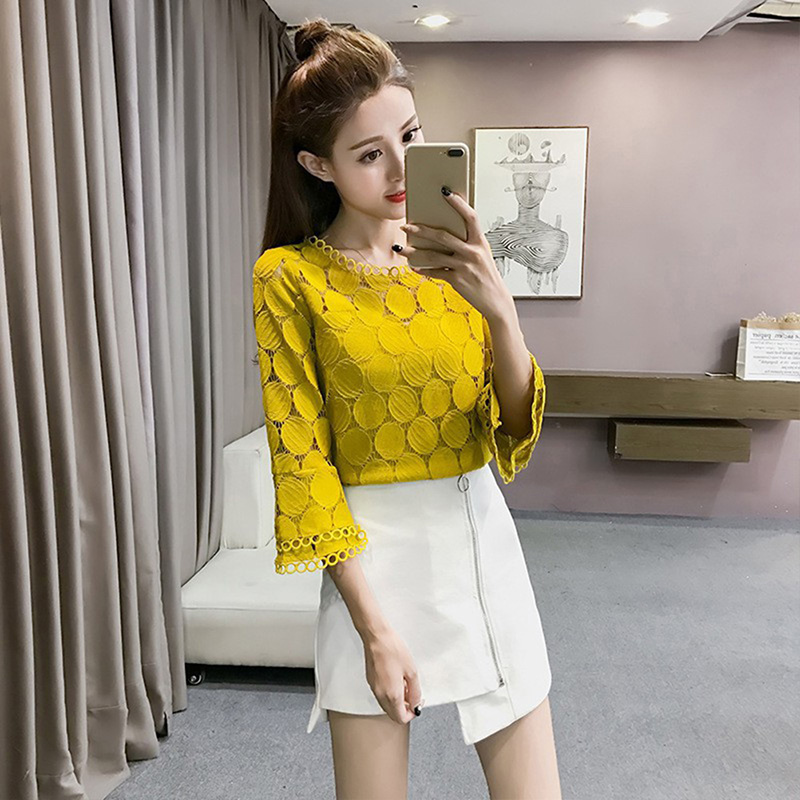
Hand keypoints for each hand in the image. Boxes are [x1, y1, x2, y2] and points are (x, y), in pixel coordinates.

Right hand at [364, 627, 424, 724]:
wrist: (377, 638)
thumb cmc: (393, 650)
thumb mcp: (412, 671)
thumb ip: (415, 691)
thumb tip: (416, 703)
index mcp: (392, 694)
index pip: (401, 718)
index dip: (412, 714)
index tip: (417, 706)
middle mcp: (381, 694)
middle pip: (393, 714)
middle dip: (404, 710)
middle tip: (412, 698)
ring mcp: (374, 688)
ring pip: (386, 706)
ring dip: (397, 703)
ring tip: (405, 686)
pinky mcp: (371, 682)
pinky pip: (381, 696)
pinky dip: (390, 695)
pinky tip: (396, 681)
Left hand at [399, 188, 512, 322]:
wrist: (495, 300)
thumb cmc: (487, 276)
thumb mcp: (482, 255)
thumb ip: (467, 245)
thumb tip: (443, 236)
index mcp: (480, 242)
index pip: (470, 217)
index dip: (458, 203)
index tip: (445, 192)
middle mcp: (472, 252)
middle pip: (442, 236)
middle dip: (421, 230)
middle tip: (406, 226)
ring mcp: (464, 266)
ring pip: (433, 256)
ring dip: (414, 252)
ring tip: (400, 249)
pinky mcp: (457, 280)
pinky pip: (435, 272)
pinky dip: (423, 270)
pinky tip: (414, 267)